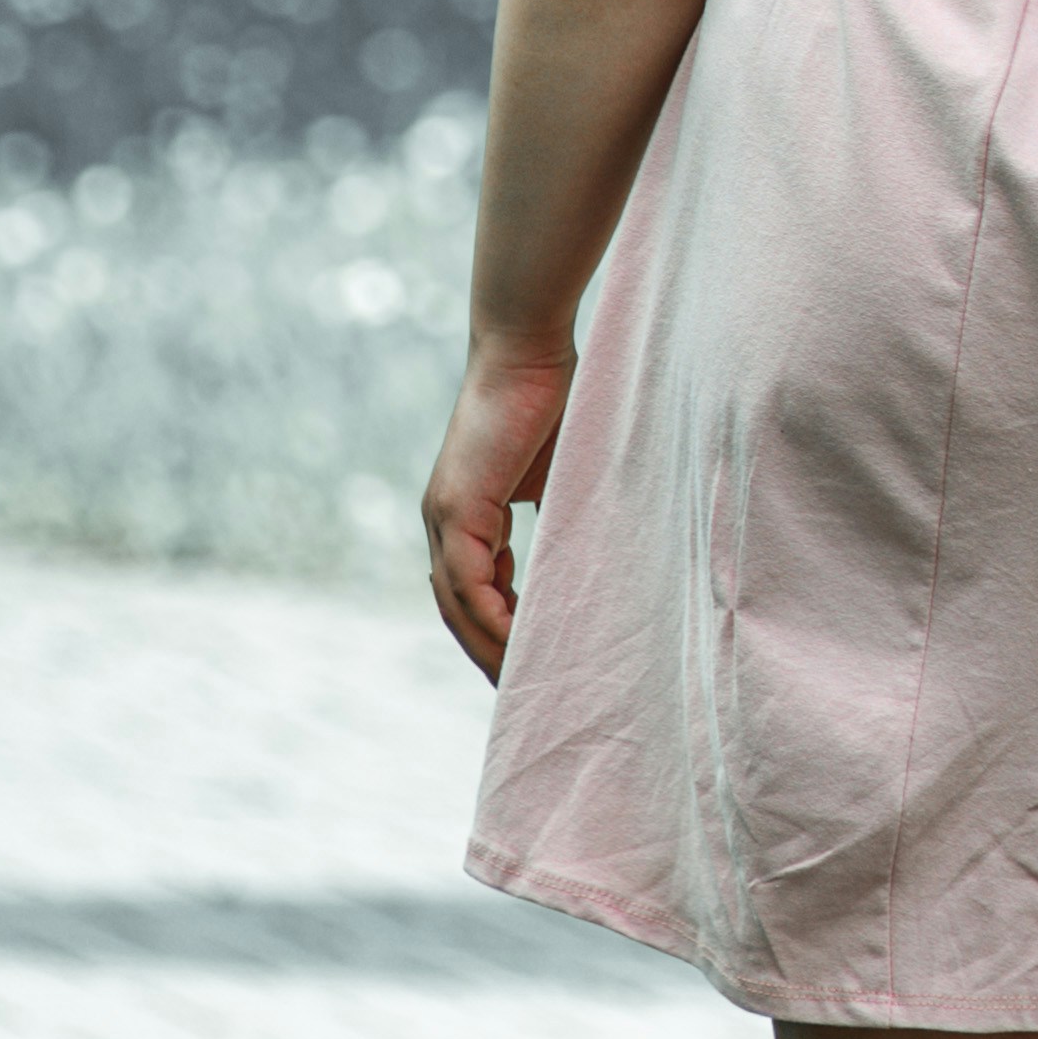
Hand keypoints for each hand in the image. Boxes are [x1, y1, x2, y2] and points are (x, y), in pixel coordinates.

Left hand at [424, 332, 574, 672]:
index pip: (473, 589)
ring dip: (487, 647)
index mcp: (467, 512)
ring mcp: (445, 514)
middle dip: (487, 653)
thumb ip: (563, 512)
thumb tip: (592, 550)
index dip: (497, 628)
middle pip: (456, 608)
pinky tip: (521, 646)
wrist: (527, 345)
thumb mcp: (561, 471)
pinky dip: (492, 619)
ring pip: (457, 604)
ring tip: (524, 683)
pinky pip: (469, 584)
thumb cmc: (555, 393)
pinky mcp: (457, 507)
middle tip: (523, 692)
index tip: (530, 660)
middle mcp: (445, 520)